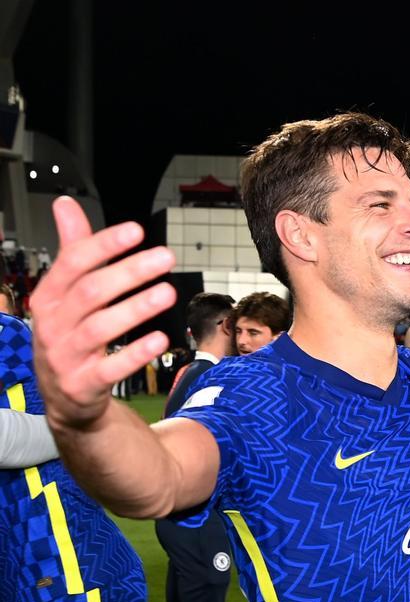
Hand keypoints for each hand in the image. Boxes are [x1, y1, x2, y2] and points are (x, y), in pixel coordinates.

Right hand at [31, 198, 175, 429]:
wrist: (65, 396)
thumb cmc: (70, 334)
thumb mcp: (65, 294)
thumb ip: (72, 251)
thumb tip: (65, 204)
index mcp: (48, 296)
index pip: (73, 263)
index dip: (104, 245)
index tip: (137, 230)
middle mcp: (52, 324)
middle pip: (90, 292)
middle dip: (129, 272)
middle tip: (166, 257)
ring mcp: (64, 356)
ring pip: (99, 328)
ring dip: (136, 308)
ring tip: (169, 291)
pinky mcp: (82, 385)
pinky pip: (108, 369)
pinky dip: (134, 353)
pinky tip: (160, 338)